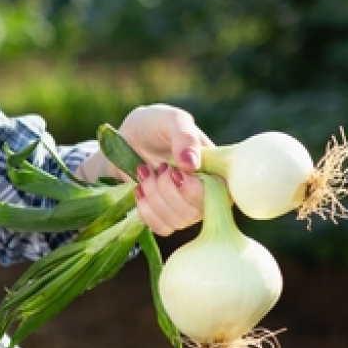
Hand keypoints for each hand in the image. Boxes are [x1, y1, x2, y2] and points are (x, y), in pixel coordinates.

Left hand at [116, 104, 210, 236]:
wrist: (127, 138)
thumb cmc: (154, 125)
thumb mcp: (170, 120)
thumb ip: (184, 137)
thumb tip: (192, 164)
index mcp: (218, 169)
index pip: (220, 195)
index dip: (195, 190)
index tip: (174, 171)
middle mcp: (207, 192)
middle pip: (196, 211)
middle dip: (168, 190)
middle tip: (158, 167)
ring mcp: (187, 207)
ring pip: (178, 221)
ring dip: (154, 197)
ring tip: (144, 172)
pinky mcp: (167, 217)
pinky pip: (162, 228)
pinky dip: (146, 210)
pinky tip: (139, 189)